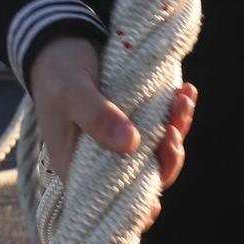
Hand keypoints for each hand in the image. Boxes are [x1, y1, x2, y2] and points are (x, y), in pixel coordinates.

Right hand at [29, 36, 196, 226]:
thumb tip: (131, 145)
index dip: (137, 202)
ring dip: (176, 128)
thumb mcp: (71, 93)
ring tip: (183, 99)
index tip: (156, 191)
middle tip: (173, 130)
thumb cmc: (57, 72)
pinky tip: (185, 90)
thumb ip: (97, 117)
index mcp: (78, 168)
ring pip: (157, 149)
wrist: (61, 40)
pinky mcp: (134, 115)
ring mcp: (120, 137)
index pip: (112, 201)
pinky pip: (161, 122)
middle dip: (166, 158)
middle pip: (144, 176)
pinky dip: (175, 110)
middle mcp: (102, 159)